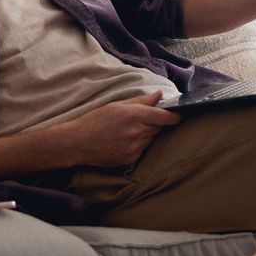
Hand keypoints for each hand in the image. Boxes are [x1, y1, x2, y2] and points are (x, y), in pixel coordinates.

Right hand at [62, 91, 180, 168]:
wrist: (77, 143)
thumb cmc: (95, 121)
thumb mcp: (117, 105)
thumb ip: (141, 101)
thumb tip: (160, 95)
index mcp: (133, 115)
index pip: (163, 116)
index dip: (174, 116)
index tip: (179, 115)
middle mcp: (136, 132)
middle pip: (158, 128)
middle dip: (156, 123)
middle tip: (143, 120)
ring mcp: (134, 148)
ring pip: (151, 139)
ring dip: (147, 134)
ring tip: (130, 131)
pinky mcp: (130, 159)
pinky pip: (143, 150)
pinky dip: (140, 145)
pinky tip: (125, 141)